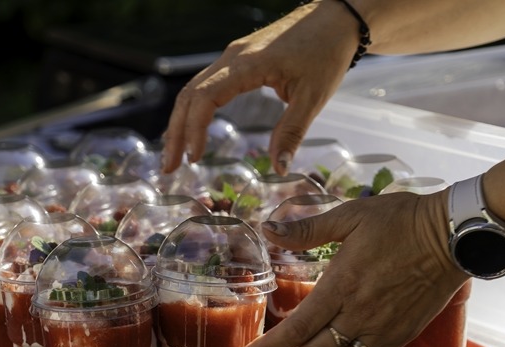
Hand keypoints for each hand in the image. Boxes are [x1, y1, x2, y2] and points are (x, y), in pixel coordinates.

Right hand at [161, 0, 358, 174]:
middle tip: (169, 167)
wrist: (335, 19)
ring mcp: (232, 56)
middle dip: (176, 132)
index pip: (205, 98)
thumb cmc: (326, 53)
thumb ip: (292, 132)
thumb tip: (278, 168)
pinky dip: (193, 110)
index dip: (194, 130)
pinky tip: (191, 130)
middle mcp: (232, 57)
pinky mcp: (238, 59)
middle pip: (189, 95)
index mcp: (247, 64)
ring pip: (193, 89)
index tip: (195, 159)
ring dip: (180, 122)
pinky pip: (205, 85)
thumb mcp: (313, 97)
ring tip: (175, 155)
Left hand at [239, 190, 468, 346]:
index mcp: (343, 283)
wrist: (453, 236)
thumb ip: (307, 228)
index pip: (298, 326)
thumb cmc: (400, 220)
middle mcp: (359, 313)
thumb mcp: (351, 215)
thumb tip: (266, 228)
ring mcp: (381, 329)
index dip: (271, 346)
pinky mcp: (399, 336)